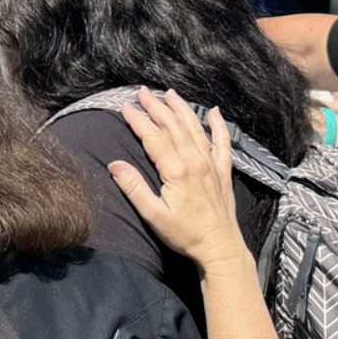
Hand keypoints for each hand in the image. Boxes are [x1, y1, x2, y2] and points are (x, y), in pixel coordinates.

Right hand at [107, 88, 249, 272]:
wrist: (219, 246)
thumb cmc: (185, 234)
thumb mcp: (153, 215)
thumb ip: (134, 188)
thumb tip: (114, 164)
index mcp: (177, 170)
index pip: (153, 137)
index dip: (138, 120)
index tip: (125, 106)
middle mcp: (195, 161)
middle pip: (173, 126)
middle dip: (156, 107)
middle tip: (141, 92)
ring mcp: (211, 164)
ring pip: (194, 128)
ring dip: (181, 109)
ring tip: (169, 94)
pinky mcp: (223, 171)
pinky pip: (222, 142)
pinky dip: (218, 125)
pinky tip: (214, 112)